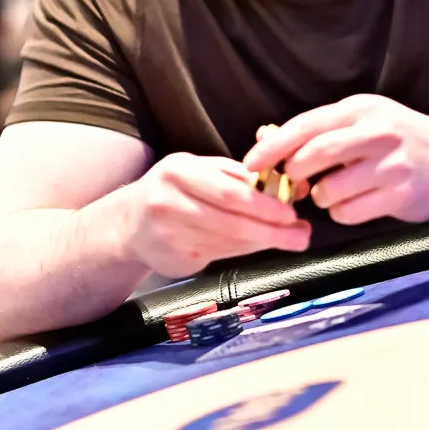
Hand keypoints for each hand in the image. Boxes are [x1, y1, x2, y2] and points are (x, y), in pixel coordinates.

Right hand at [116, 152, 309, 278]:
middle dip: (271, 229)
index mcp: (179, 170)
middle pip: (229, 219)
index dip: (264, 204)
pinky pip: (216, 255)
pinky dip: (243, 251)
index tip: (292, 212)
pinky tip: (260, 246)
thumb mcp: (200, 172)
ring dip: (263, 242)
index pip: (229, 190)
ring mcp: (166, 233)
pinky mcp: (170, 258)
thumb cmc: (175, 192)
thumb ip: (238, 178)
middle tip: (300, 234)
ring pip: (226, 240)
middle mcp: (168, 200)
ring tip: (291, 241)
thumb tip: (288, 188)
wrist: (127, 223)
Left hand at [243, 95, 428, 225]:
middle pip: (314, 156)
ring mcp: (392, 165)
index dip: (273, 147)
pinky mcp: (402, 195)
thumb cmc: (396, 138)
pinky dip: (342, 213)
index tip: (250, 165)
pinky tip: (356, 203)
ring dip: (322, 197)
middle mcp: (377, 132)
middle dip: (296, 175)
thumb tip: (264, 138)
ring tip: (336, 191)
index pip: (306, 126)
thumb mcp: (361, 120)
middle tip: (297, 182)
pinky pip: (349, 213)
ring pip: (329, 191)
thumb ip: (319, 129)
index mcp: (360, 109)